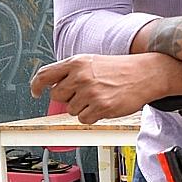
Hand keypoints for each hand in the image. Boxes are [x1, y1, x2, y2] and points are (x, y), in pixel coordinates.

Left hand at [29, 54, 157, 122]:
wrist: (145, 74)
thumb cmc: (119, 69)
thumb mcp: (92, 62)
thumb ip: (71, 72)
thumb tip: (52, 87)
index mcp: (76, 62)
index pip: (45, 75)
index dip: (36, 85)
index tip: (35, 92)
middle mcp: (81, 76)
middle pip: (57, 96)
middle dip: (68, 97)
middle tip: (84, 92)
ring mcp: (90, 92)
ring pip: (71, 110)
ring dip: (82, 107)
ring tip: (99, 96)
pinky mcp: (101, 107)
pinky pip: (84, 119)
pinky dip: (92, 116)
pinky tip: (104, 105)